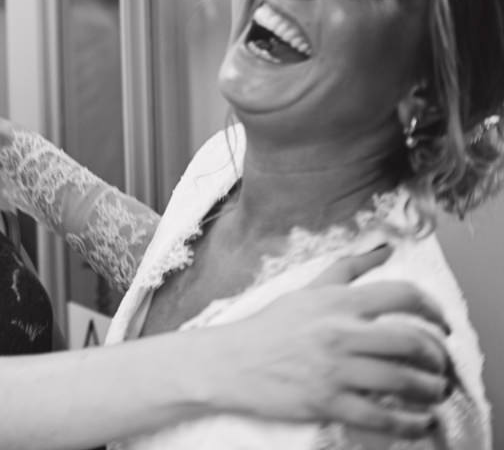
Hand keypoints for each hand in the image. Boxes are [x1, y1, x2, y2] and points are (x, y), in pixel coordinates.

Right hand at [204, 247, 448, 438]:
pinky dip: (410, 424)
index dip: (434, 310)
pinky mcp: (327, 402)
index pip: (402, 296)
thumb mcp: (307, 291)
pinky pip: (383, 417)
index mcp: (336, 302)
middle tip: (440, 366)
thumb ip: (348, 269)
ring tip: (433, 393)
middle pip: (412, 342)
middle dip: (437, 358)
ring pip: (404, 381)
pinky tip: (418, 422)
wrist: (228, 363)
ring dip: (430, 391)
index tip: (443, 325)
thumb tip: (384, 248)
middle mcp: (339, 332)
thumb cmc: (267, 328)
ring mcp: (334, 369)